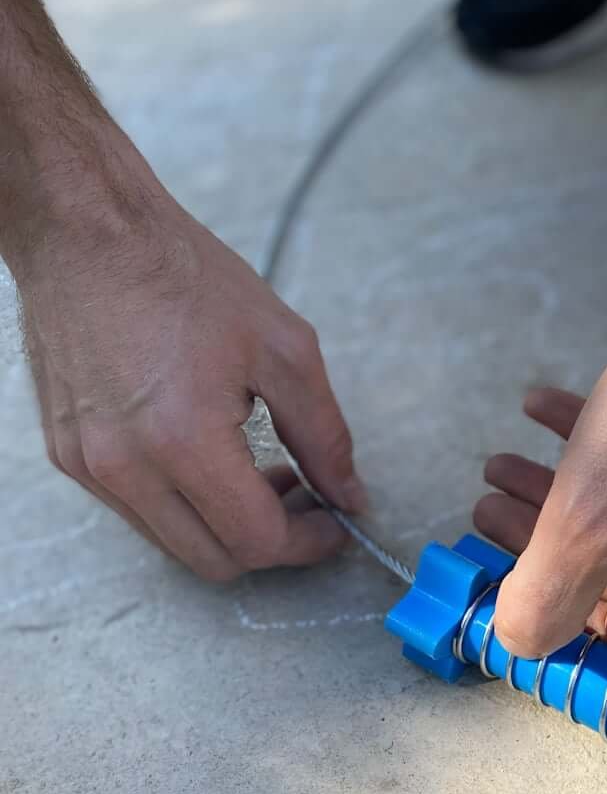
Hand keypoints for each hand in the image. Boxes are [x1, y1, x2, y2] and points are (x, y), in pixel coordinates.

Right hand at [18, 181, 365, 580]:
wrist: (88, 233)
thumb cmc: (182, 276)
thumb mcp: (284, 349)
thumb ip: (325, 435)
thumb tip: (349, 495)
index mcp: (183, 441)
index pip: (258, 541)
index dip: (309, 543)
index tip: (335, 523)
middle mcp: (126, 468)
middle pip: (216, 561)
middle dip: (272, 543)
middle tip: (304, 498)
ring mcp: (91, 466)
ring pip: (175, 543)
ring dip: (226, 525)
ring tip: (258, 470)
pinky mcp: (70, 456)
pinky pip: (138, 511)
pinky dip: (184, 502)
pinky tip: (208, 455)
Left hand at [474, 287, 606, 666]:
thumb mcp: (586, 526)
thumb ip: (541, 600)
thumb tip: (516, 644)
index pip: (605, 642)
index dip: (539, 607)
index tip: (491, 569)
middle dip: (539, 538)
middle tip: (487, 504)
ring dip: (560, 493)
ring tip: (503, 462)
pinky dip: (603, 453)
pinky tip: (545, 410)